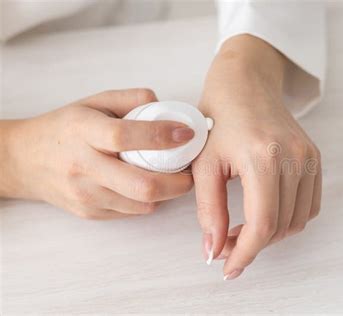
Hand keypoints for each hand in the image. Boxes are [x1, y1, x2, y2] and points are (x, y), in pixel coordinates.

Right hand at [0, 89, 193, 218]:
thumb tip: (167, 106)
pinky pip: (131, 212)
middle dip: (178, 182)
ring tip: (174, 178)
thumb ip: (131, 99)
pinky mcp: (89, 213)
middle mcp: (82, 166)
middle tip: (190, 172)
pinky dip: (149, 201)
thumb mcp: (94, 102)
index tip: (186, 134)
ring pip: (141, 204)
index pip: (125, 137)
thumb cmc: (66, 128)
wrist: (26, 160)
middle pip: (141, 185)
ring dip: (167, 194)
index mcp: (83, 131)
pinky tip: (150, 186)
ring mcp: (85, 195)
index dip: (161, 136)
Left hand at [193, 35, 321, 279]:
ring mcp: (309, 157)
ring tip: (241, 229)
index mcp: (263, 157)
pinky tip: (265, 213)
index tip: (228, 268)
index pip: (262, 224)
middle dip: (251, 245)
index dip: (245, 253)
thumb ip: (208, 210)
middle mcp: (293, 158)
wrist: (245, 83)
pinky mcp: (315, 158)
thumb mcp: (204, 163)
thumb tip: (213, 250)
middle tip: (224, 243)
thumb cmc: (218, 117)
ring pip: (297, 221)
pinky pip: (310, 205)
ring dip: (270, 235)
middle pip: (281, 227)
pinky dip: (288, 219)